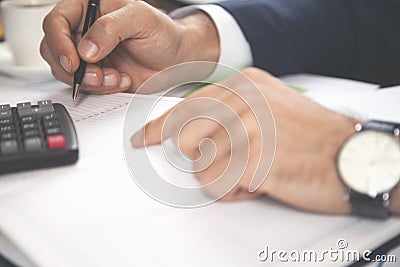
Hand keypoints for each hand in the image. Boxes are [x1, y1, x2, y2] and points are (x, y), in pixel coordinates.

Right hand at [40, 0, 218, 93]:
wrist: (176, 60)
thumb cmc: (162, 33)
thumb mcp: (141, 19)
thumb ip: (111, 28)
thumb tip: (86, 48)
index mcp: (89, 8)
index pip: (57, 22)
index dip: (59, 43)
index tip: (74, 62)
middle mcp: (84, 30)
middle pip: (54, 50)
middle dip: (75, 69)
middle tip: (98, 75)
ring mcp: (88, 54)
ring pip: (67, 72)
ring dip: (90, 81)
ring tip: (116, 77)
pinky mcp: (96, 74)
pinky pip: (84, 86)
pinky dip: (100, 88)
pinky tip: (121, 80)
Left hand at [131, 67, 358, 213]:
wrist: (352, 155)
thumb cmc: (312, 137)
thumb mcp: (269, 107)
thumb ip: (230, 114)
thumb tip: (189, 133)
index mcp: (246, 84)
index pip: (186, 106)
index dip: (160, 127)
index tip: (144, 138)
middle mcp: (245, 100)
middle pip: (187, 139)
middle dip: (206, 158)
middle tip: (234, 161)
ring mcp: (249, 128)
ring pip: (201, 166)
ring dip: (225, 178)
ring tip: (255, 171)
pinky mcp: (255, 159)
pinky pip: (219, 185)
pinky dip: (236, 191)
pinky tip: (261, 181)